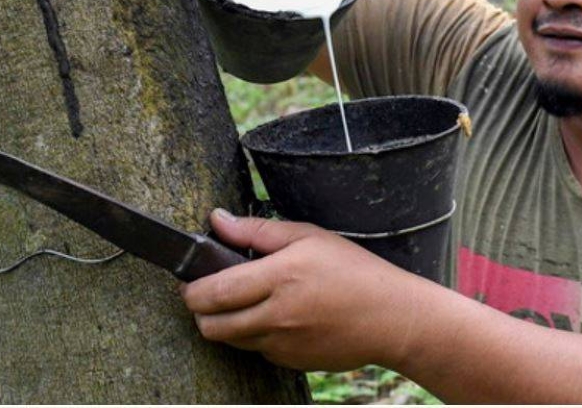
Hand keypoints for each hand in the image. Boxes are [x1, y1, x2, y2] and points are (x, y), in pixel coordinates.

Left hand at [181, 209, 428, 371]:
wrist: (391, 318)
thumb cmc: (353, 270)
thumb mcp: (308, 236)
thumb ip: (256, 230)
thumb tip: (217, 220)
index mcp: (279, 278)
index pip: (215, 292)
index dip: (192, 290)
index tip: (189, 282)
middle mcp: (277, 316)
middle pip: (212, 326)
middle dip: (200, 311)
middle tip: (207, 295)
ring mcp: (283, 344)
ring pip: (231, 341)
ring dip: (224, 325)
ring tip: (241, 303)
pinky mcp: (292, 362)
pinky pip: (258, 350)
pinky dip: (254, 336)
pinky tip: (274, 317)